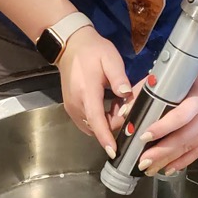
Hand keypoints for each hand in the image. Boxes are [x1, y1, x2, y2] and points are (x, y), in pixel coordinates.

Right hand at [56, 26, 130, 156]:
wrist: (70, 46)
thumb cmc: (92, 51)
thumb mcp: (110, 58)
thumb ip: (118, 77)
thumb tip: (126, 94)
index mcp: (87, 92)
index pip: (96, 120)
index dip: (106, 137)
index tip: (113, 151)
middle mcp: (76, 105)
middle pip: (97, 127)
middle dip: (114, 126)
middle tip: (126, 109)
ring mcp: (72, 108)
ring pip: (92, 127)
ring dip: (106, 124)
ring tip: (118, 107)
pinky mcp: (72, 108)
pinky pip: (87, 122)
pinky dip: (99, 121)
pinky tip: (108, 108)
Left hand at [133, 60, 197, 175]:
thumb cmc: (191, 74)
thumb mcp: (171, 77)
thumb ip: (147, 92)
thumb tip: (124, 112)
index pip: (180, 116)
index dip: (162, 128)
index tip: (143, 136)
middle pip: (184, 138)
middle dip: (162, 152)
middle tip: (142, 161)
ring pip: (189, 148)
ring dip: (168, 160)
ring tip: (149, 169)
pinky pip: (196, 153)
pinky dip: (181, 162)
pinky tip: (167, 169)